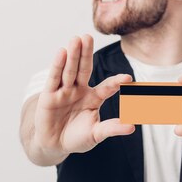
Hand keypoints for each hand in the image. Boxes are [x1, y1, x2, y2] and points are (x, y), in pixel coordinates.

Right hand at [34, 35, 134, 157]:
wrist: (54, 145)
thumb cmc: (77, 137)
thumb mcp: (96, 134)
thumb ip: (111, 128)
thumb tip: (132, 127)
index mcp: (94, 97)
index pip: (106, 87)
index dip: (116, 82)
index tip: (127, 78)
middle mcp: (79, 90)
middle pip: (84, 69)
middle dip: (86, 53)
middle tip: (88, 36)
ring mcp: (64, 91)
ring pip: (69, 71)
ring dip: (73, 55)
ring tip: (76, 39)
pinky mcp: (49, 96)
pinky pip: (54, 79)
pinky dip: (58, 66)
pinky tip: (62, 52)